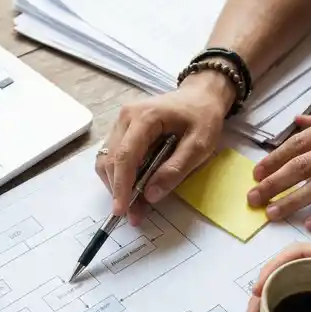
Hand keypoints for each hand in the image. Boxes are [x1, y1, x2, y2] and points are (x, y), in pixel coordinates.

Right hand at [95, 71, 234, 223]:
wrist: (201, 96)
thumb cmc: (203, 117)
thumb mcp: (200, 146)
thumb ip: (175, 170)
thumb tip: (150, 195)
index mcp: (145, 117)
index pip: (125, 156)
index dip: (121, 185)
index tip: (121, 210)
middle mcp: (126, 118)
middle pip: (111, 160)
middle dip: (119, 190)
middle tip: (135, 214)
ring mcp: (121, 123)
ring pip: (107, 160)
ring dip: (118, 185)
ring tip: (136, 205)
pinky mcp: (122, 130)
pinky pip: (114, 157)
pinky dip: (121, 176)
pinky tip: (135, 187)